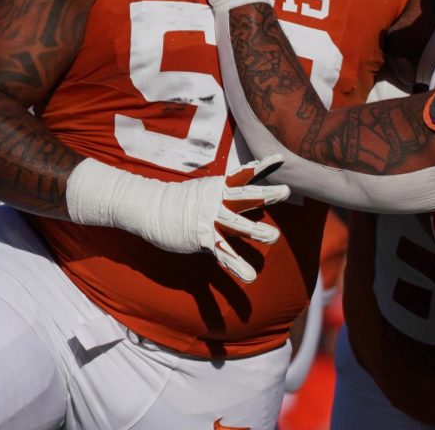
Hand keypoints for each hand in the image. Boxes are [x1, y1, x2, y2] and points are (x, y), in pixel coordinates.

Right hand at [65, 155, 290, 283]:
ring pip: (238, 225)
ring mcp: (211, 220)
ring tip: (273, 237)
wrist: (148, 209)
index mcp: (219, 188)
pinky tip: (249, 276)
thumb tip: (240, 192)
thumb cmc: (177, 202)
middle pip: (246, 196)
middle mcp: (218, 201)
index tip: (279, 158)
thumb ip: (223, 193)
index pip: (244, 174)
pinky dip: (237, 266)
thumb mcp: (203, 191)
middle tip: (286, 191)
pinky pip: (224, 254)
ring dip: (256, 231)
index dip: (262, 166)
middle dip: (267, 194)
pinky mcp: (203, 239)